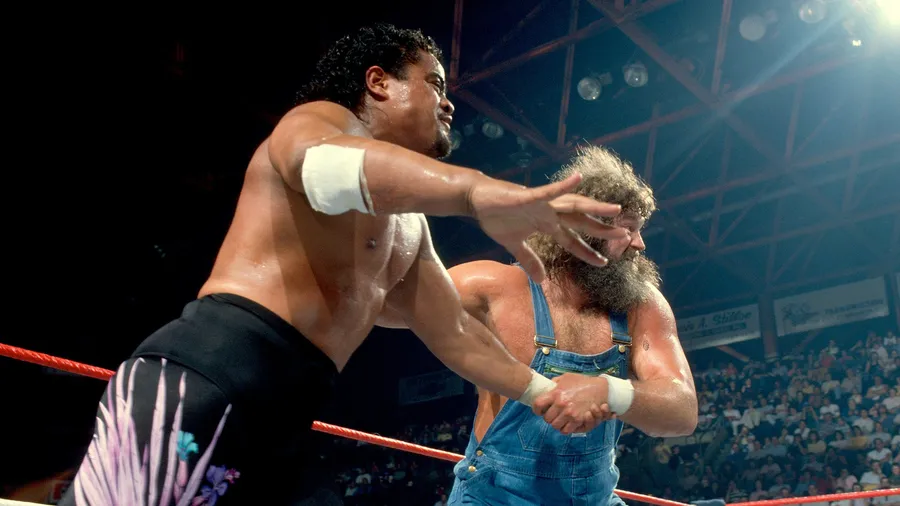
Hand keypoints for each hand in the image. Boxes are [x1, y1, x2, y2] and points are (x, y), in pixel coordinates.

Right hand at [467, 172, 626, 281]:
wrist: (477, 199)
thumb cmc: (496, 217)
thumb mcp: (513, 245)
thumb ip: (529, 260)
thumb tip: (540, 280)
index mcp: (547, 225)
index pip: (572, 241)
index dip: (588, 252)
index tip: (604, 262)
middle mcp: (550, 214)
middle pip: (581, 222)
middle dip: (603, 229)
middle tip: (627, 236)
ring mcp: (542, 204)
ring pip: (573, 205)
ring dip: (594, 207)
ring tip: (615, 209)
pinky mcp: (529, 196)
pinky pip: (549, 191)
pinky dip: (563, 185)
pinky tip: (578, 178)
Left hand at [532, 373, 615, 433]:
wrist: (600, 388)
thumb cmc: (583, 382)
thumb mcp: (566, 377)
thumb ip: (555, 383)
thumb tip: (547, 388)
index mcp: (556, 393)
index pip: (537, 405)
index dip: (536, 409)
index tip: (539, 410)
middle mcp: (561, 404)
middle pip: (546, 418)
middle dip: (548, 417)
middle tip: (552, 415)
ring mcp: (570, 413)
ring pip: (555, 426)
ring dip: (556, 423)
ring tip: (559, 419)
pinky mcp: (578, 420)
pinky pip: (565, 430)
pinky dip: (565, 428)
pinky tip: (566, 423)